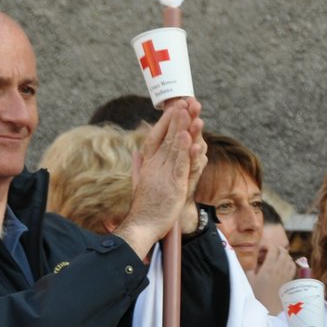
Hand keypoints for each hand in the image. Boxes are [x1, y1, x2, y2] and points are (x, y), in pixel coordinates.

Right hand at [119, 98, 206, 257]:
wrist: (142, 226)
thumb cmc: (144, 207)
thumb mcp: (139, 184)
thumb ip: (138, 167)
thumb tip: (137, 154)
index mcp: (148, 164)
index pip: (156, 137)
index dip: (165, 122)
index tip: (174, 107)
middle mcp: (154, 166)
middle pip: (167, 137)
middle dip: (177, 118)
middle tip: (185, 100)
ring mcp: (163, 174)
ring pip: (175, 147)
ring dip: (182, 128)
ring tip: (188, 111)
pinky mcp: (173, 185)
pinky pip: (180, 165)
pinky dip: (185, 151)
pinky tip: (189, 138)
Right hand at [247, 241, 296, 312]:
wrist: (266, 308)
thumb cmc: (255, 294)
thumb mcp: (249, 279)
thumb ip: (250, 267)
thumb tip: (251, 258)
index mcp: (268, 268)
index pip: (273, 249)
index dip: (268, 245)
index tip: (262, 247)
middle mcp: (279, 270)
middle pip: (283, 251)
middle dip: (276, 247)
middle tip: (269, 249)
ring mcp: (285, 275)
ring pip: (289, 258)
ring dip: (283, 254)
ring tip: (276, 255)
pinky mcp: (289, 280)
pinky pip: (293, 266)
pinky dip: (289, 262)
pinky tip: (283, 263)